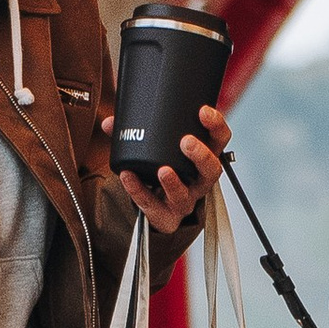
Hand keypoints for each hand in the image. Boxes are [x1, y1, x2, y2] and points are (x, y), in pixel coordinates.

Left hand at [119, 99, 230, 229]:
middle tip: (187, 142)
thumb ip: (135, 133)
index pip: (219, 140)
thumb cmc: (165, 169)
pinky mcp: (165, 216)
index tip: (203, 111)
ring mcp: (184, 200)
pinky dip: (138, 190)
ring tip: (163, 170)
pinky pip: (152, 205)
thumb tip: (109, 123)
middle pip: (211, 169)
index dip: (215, 126)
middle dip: (201, 155)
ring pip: (185, 195)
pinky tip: (128, 177)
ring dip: (173, 182)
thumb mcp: (159, 150)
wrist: (161, 209)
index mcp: (204, 158)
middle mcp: (199, 180)